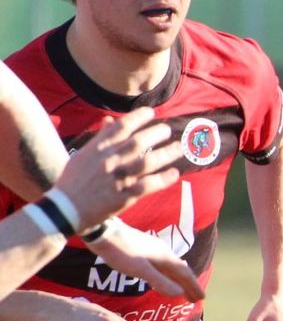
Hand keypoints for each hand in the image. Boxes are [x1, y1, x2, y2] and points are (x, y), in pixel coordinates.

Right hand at [54, 109, 183, 228]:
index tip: (152, 112)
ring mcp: (118, 179)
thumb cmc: (74, 180)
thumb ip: (100, 138)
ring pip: (147, 162)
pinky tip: (174, 173)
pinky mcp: (124, 196)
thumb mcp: (83, 155)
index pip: (121, 127)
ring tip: (180, 148)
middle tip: (168, 130)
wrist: (65, 209)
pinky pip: (148, 185)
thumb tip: (110, 120)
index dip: (138, 117)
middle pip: (138, 142)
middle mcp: (109, 161)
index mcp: (98, 149)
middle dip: (157, 133)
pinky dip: (163, 178)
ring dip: (167, 154)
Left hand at [87, 219, 203, 301]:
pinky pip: (162, 264)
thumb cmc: (121, 252)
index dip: (193, 286)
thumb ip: (160, 281)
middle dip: (188, 285)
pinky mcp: (144, 249)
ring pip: (171, 267)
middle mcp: (163, 252)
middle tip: (195, 298)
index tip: (201, 298)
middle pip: (180, 270)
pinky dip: (167, 274)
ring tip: (182, 290)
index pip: (185, 274)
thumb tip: (180, 293)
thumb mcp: (140, 270)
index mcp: (165, 257)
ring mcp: (154, 249)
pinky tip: (161, 277)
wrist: (104, 232)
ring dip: (178, 280)